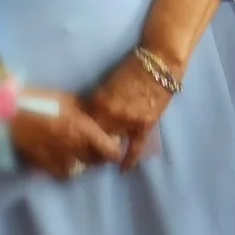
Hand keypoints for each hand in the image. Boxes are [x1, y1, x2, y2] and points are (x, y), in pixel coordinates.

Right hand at [10, 90, 125, 181]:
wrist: (9, 113)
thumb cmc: (40, 100)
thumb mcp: (69, 100)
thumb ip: (86, 111)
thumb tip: (98, 117)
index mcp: (84, 130)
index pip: (111, 152)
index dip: (115, 150)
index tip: (113, 144)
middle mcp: (75, 148)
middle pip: (97, 162)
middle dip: (100, 155)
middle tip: (96, 146)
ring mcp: (59, 159)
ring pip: (82, 169)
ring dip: (84, 163)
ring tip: (80, 153)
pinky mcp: (44, 166)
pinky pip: (63, 174)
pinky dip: (68, 169)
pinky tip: (66, 160)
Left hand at [85, 54, 175, 168]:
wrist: (161, 64)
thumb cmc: (132, 67)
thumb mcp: (108, 83)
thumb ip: (98, 100)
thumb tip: (89, 114)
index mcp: (100, 101)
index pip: (83, 121)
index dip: (78, 129)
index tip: (73, 134)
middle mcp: (112, 114)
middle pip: (95, 134)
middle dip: (88, 141)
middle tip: (82, 148)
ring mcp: (129, 122)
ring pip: (112, 141)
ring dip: (105, 148)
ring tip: (98, 156)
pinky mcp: (144, 126)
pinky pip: (135, 147)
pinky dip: (129, 159)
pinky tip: (122, 170)